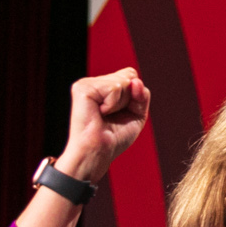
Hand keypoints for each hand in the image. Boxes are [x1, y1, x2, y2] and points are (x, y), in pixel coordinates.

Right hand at [55, 67, 150, 182]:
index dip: (136, 93)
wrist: (99, 151)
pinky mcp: (83, 88)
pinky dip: (112, 104)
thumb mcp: (137, 114)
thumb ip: (142, 95)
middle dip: (130, 98)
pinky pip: (114, 88)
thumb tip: (136, 81)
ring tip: (104, 115)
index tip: (123, 112)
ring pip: (124, 81)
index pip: (131, 75)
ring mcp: (88, 83)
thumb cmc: (114, 137)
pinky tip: (99, 113)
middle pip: (130, 75)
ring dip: (121, 103)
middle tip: (113, 115)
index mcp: (105, 86)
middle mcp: (95, 82)